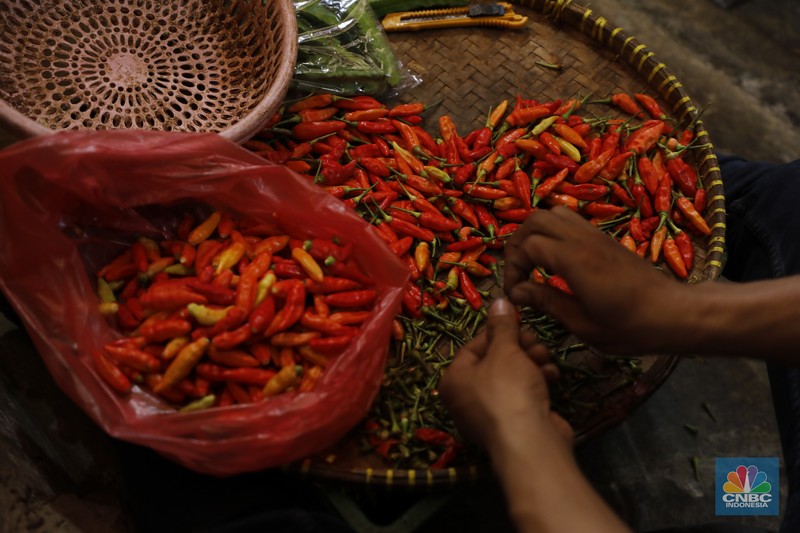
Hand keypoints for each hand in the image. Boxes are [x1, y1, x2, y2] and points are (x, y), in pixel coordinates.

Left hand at [439, 297, 571, 452]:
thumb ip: (502, 326)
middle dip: (519, 348)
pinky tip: (551, 376)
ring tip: (545, 357)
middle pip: (494, 362)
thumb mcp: (505, 350)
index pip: (472, 347)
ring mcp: (490, 415)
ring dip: (532, 363)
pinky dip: (537, 384)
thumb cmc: (508, 390)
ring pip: (512, 378)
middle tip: (534, 340)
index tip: (516, 323)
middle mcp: (466, 399)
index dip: (497, 332)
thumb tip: (498, 300)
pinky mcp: (513, 425)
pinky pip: (522, 396)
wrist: (531, 442)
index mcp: (454, 380)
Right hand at [504, 206, 683, 353]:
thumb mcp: (583, 324)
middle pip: (535, 220)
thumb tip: (516, 292)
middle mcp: (583, 240)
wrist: (674, 314)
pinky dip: (553, 232)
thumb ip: (547, 302)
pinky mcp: (604, 239)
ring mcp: (595, 235)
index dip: (513, 268)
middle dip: (517, 243)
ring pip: (553, 213)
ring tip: (533, 263)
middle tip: (517, 273)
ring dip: (535, 233)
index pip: (528, 246)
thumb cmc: (630, 327)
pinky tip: (555, 260)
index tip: (515, 293)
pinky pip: (571, 221)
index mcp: (574, 261)